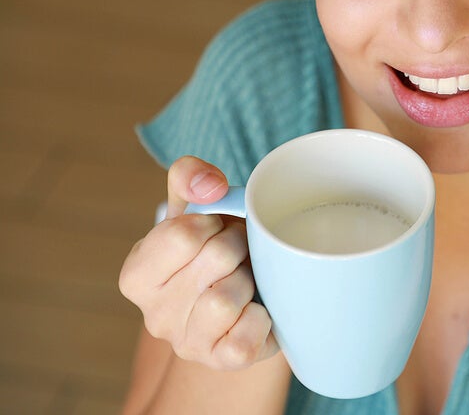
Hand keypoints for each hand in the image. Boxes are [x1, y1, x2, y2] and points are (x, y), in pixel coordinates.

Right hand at [119, 156, 278, 368]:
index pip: (181, 234)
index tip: (217, 229)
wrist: (245, 297)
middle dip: (238, 246)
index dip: (214, 223)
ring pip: (229, 297)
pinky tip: (256, 308)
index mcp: (137, 274)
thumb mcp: (196, 206)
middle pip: (216, 258)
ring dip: (250, 279)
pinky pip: (248, 334)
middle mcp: (154, 314)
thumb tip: (210, 186)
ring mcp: (187, 343)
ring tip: (246, 279)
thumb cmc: (216, 247)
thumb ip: (190, 177)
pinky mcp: (221, 361)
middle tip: (238, 254)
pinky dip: (262, 316)